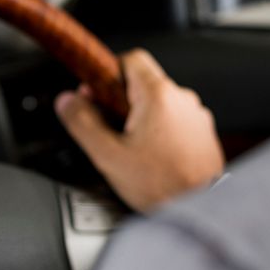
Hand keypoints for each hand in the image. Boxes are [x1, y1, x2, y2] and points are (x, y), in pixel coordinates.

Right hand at [55, 49, 224, 212]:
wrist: (201, 210)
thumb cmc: (162, 185)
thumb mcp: (108, 155)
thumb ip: (83, 122)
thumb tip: (67, 101)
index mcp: (158, 95)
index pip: (131, 58)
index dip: (108, 73)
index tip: (97, 94)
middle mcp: (182, 99)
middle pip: (143, 84)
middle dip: (121, 103)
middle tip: (110, 130)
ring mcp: (196, 117)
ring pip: (159, 105)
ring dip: (141, 121)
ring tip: (132, 151)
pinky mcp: (203, 135)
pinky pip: (175, 123)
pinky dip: (160, 134)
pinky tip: (152, 159)